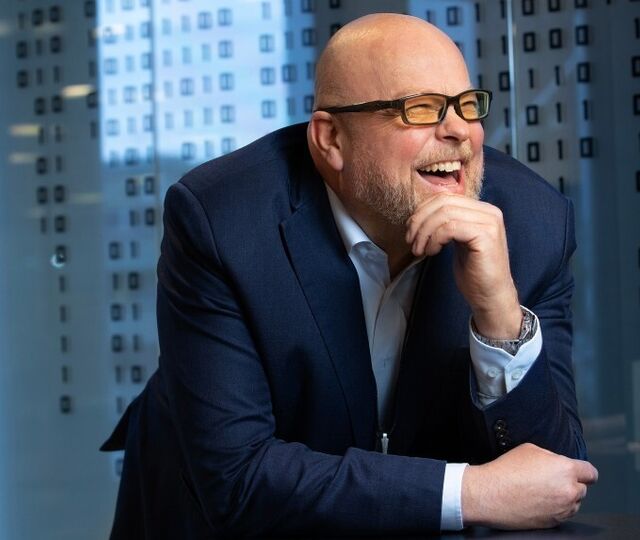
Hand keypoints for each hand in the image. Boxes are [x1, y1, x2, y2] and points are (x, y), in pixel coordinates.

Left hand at [405, 193, 520, 337]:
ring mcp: (489, 222)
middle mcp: (489, 211)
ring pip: (445, 214)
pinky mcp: (486, 235)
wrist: (490, 296)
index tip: (411, 232)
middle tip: (411, 241)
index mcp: (481, 210)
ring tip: (420, 250)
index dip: (422, 212)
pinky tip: (432, 252)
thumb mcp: (457, 241)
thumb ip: (447, 223)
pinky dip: (435, 239)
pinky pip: (450, 228)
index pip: (445, 197)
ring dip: (425, 232)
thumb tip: (420, 213)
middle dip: (420, 221)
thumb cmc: (473, 272)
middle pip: (443, 202)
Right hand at [461, 443, 598, 529]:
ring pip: (574, 503)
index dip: (585, 471)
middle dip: (571, 483)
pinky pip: (562, 514)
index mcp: (565, 469)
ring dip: (564, 497)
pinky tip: (537, 500)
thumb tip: (557, 462)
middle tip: (551, 479)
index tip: (581, 472)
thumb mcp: (530, 449)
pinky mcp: (553, 523)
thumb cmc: (506, 470)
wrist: (490, 494)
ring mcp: (562, 510)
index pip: (591, 473)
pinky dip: (554, 508)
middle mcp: (568, 491)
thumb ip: (551, 456)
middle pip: (583, 488)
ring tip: (541, 490)